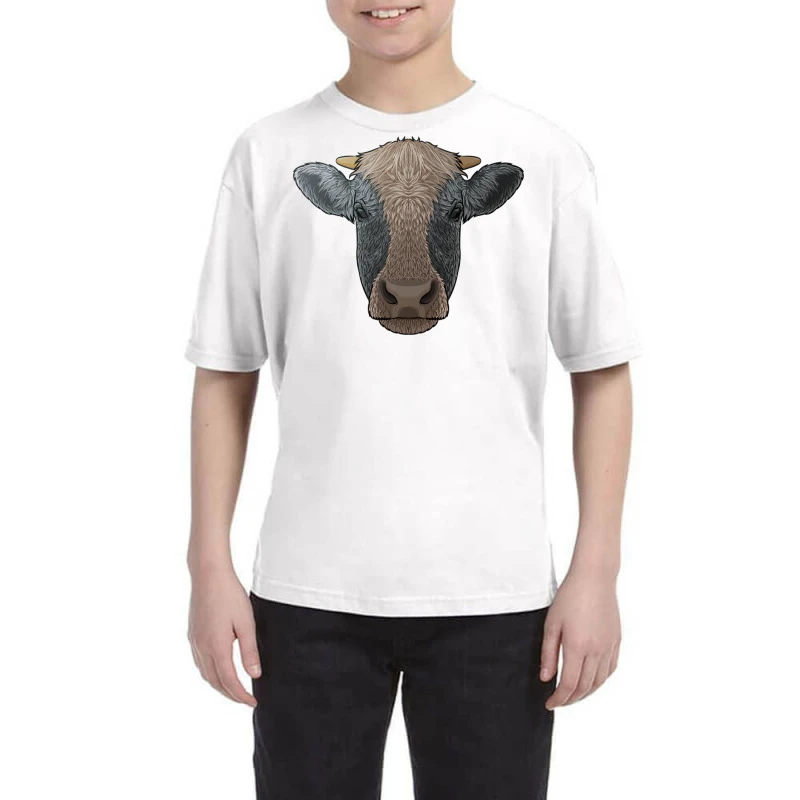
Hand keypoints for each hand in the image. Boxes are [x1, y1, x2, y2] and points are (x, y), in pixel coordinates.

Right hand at [188, 566, 260, 706]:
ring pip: (205, 673)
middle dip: (230, 694)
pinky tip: (218, 669)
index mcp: (217, 647)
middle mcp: (202, 648)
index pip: (229, 681)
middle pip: (215, 682)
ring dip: (219, 685)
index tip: (253, 702)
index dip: (241, 696)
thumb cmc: (230, 595)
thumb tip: (254, 675)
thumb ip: (249, 651)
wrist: (208, 575)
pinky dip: (210, 673)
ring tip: (234, 689)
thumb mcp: (246, 623)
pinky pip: (200, 662)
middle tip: (245, 700)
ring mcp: (195, 641)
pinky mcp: (193, 634)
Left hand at [540, 569, 620, 708]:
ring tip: (573, 695)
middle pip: (585, 687)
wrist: (594, 578)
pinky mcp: (616, 641)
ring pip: (600, 681)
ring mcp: (609, 646)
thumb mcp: (551, 624)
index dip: (559, 699)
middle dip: (571, 700)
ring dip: (586, 693)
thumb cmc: (569, 597)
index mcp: (577, 646)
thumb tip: (547, 679)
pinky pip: (610, 669)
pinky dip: (600, 681)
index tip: (550, 704)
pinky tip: (591, 680)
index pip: (569, 685)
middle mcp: (596, 650)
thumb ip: (548, 653)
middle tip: (559, 702)